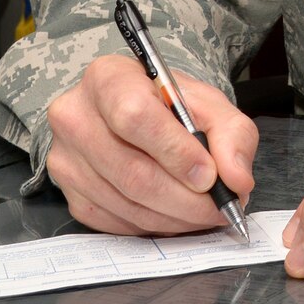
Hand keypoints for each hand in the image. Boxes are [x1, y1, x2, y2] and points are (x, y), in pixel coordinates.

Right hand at [44, 53, 256, 234]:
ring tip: (204, 213)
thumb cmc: (171, 106)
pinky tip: (175, 215)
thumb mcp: (210, 105)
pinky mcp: (68, 193)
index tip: (209, 175)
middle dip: (184, 199)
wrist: (138, 115)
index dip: (175, 151)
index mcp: (108, 78)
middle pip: (130, 170)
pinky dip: (153, 226)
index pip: (134, 117)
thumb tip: (236, 179)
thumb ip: (232, 135)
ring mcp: (66, 158)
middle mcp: (75, 116)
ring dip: (174, 217)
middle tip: (219, 208)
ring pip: (125, 203)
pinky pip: (115, 221)